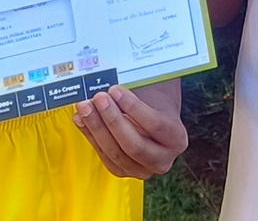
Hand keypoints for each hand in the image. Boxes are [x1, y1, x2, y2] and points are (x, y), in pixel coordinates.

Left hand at [73, 84, 187, 178]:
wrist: (156, 117)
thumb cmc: (155, 101)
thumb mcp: (153, 94)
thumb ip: (137, 92)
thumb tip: (112, 87)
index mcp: (176, 139)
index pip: (155, 125)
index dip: (134, 108)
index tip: (115, 90)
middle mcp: (163, 159)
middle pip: (134, 144)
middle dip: (112, 120)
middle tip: (98, 98)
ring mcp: (142, 169)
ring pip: (115, 153)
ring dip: (97, 128)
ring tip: (85, 107)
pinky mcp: (123, 171)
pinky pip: (104, 156)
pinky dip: (90, 136)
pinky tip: (81, 119)